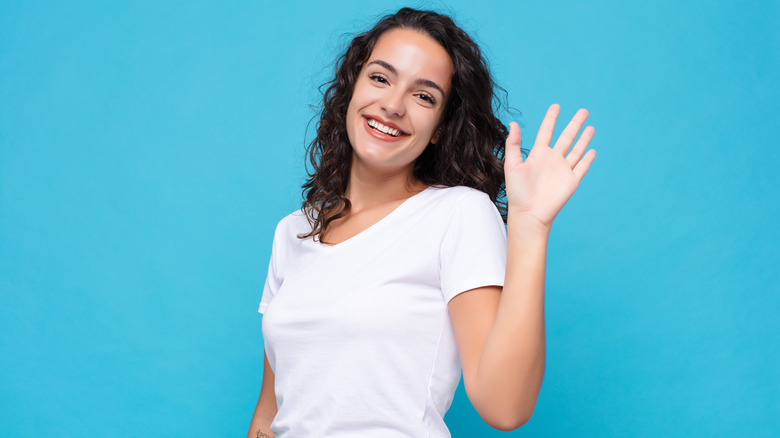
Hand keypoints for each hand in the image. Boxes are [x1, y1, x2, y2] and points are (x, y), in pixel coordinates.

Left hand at [504, 104, 595, 228]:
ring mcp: (563, 170)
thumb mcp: (512, 165)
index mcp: (538, 154)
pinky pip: (582, 167)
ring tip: (590, 127)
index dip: (551, 118)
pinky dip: (588, 159)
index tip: (556, 106)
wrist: (528, 213)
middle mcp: (552, 160)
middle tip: (583, 111)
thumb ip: (513, 144)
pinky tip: (592, 150)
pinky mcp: (571, 182)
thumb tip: (513, 123)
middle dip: (575, 124)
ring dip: (584, 139)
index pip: (546, 131)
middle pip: (566, 137)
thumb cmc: (517, 192)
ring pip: (577, 150)